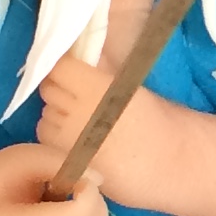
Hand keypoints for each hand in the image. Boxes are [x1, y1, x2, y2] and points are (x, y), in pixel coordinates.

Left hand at [36, 55, 184, 207]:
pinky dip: (55, 136)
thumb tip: (78, 52)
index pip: (59, 68)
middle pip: (48, 90)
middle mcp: (79, 111)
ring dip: (55, 114)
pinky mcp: (68, 161)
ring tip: (78, 121)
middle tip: (76, 96)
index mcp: (97, 87)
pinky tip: (75, 140)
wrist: (170, 163)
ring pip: (44, 115)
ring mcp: (71, 139)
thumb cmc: (157, 122)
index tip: (71, 72)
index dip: (63, 68)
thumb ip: (100, 71)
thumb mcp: (129, 86)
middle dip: (58, 89)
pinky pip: (47, 140)